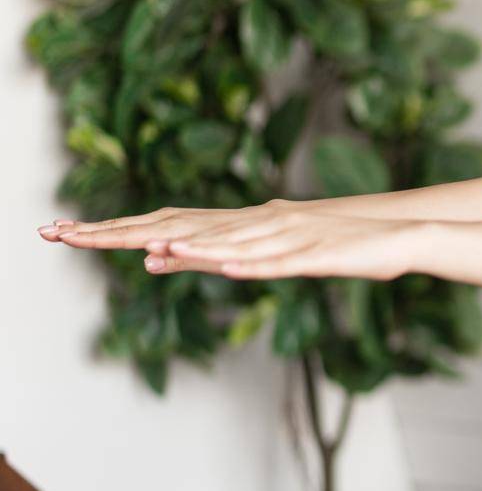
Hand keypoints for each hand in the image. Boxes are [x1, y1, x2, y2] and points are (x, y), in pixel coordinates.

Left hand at [39, 202, 421, 280]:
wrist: (399, 236)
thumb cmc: (343, 247)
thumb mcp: (278, 253)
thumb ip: (229, 255)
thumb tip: (173, 257)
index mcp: (247, 224)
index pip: (175, 226)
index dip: (124, 230)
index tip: (72, 235)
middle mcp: (261, 223)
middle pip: (189, 230)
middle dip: (133, 235)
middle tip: (79, 237)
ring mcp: (289, 238)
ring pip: (231, 245)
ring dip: (191, 250)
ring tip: (151, 252)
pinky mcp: (318, 255)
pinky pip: (280, 263)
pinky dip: (251, 264)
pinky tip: (226, 267)